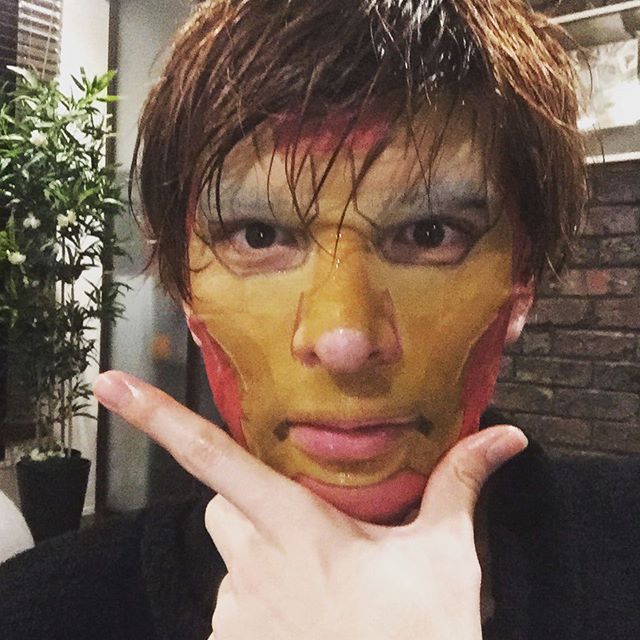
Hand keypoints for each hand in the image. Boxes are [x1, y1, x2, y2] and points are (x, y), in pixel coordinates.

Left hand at [93, 370, 526, 639]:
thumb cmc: (426, 632)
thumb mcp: (446, 555)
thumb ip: (460, 484)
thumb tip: (507, 435)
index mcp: (298, 527)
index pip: (215, 458)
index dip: (158, 417)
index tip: (109, 384)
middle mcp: (255, 567)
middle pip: (218, 504)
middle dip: (245, 501)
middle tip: (300, 523)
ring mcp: (237, 614)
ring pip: (224, 556)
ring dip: (256, 556)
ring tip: (316, 584)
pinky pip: (226, 607)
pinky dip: (255, 601)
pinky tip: (303, 619)